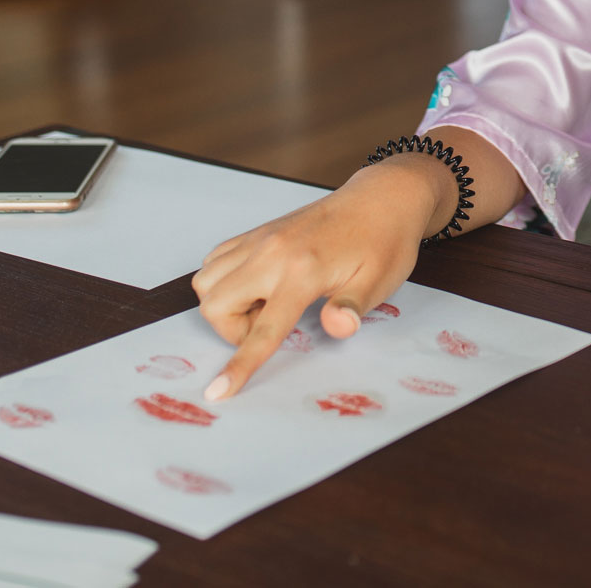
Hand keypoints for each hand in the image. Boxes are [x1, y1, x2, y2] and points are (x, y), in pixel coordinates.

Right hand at [190, 157, 446, 399]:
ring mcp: (261, 238)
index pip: (263, 330)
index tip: (217, 392)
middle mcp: (272, 252)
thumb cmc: (383, 243)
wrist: (381, 199)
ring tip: (266, 304)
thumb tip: (339, 327)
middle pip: (215, 303)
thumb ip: (352, 307)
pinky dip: (225, 280)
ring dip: (226, 304)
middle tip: (272, 325)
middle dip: (232, 329)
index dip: (240, 365)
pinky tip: (258, 285)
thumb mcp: (378, 282)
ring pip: (207, 280)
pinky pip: (216, 259)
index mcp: (303, 271)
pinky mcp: (258, 231)